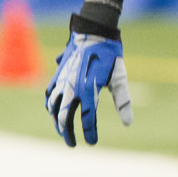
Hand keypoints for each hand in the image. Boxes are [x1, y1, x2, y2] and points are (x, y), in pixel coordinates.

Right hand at [45, 31, 132, 146]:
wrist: (93, 32)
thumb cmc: (110, 55)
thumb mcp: (119, 78)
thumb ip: (123, 101)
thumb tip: (128, 124)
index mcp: (88, 88)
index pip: (87, 118)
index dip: (89, 133)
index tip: (92, 143)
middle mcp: (72, 86)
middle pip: (65, 117)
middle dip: (67, 133)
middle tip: (73, 144)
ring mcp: (62, 80)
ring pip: (53, 107)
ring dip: (56, 122)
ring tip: (63, 132)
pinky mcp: (57, 74)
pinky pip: (49, 94)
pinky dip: (50, 106)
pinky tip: (54, 113)